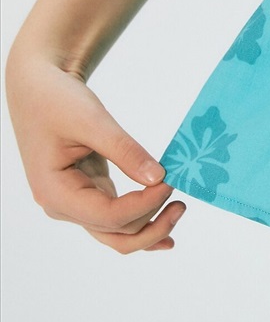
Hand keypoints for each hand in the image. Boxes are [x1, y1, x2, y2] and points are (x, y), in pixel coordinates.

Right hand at [5, 48, 185, 253]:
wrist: (36, 89)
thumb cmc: (55, 99)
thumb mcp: (92, 120)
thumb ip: (125, 151)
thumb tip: (159, 178)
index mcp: (55, 192)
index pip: (109, 216)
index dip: (144, 204)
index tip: (170, 183)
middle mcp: (62, 206)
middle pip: (114, 233)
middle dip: (152, 222)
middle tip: (182, 202)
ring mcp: (75, 203)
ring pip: (116, 233)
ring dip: (149, 227)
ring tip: (179, 210)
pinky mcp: (88, 192)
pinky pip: (116, 218)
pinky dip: (141, 222)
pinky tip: (165, 225)